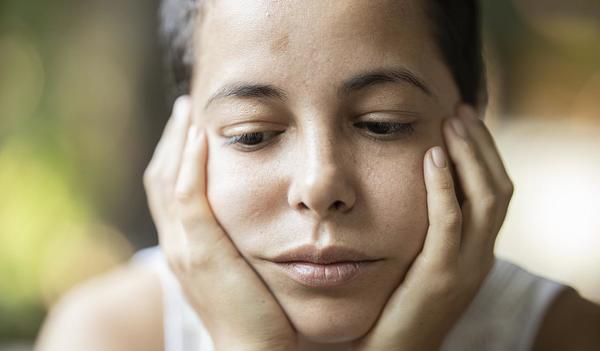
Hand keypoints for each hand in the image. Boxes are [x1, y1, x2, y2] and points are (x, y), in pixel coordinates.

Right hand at [143, 96, 295, 350]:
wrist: (257, 350)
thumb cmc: (261, 312)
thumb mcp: (246, 268)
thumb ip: (244, 240)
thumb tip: (265, 214)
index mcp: (187, 247)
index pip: (171, 189)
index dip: (177, 155)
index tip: (193, 127)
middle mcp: (177, 244)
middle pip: (161, 178)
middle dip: (171, 141)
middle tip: (185, 109)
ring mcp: (184, 248)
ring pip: (167, 180)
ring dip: (177, 142)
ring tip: (188, 111)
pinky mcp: (201, 252)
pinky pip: (187, 196)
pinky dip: (188, 163)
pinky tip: (201, 136)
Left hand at [353, 105, 513, 350]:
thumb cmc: (398, 302)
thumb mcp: (421, 259)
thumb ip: (429, 228)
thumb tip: (418, 184)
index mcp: (477, 250)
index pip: (494, 192)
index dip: (484, 154)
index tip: (463, 119)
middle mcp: (480, 256)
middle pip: (497, 188)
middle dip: (481, 146)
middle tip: (459, 111)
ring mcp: (465, 267)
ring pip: (484, 199)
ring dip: (469, 155)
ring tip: (451, 122)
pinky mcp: (439, 277)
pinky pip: (449, 222)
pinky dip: (444, 185)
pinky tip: (431, 156)